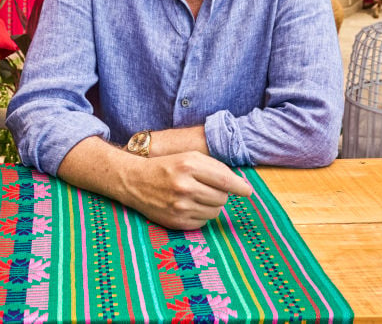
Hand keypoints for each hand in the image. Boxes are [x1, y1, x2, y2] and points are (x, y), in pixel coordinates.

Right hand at [123, 151, 252, 229]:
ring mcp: (180, 206)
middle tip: (207, 189)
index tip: (247, 191)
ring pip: (215, 212)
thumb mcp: (188, 158)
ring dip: (211, 205)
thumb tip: (240, 185)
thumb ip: (214, 168)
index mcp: (188, 166)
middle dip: (220, 194)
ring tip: (196, 197)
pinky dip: (200, 215)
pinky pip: (203, 222)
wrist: (134, 181)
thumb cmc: (165, 167)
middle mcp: (184, 186)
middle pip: (222, 198)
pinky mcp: (176, 222)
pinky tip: (188, 206)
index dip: (240, 187)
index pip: (225, 179)